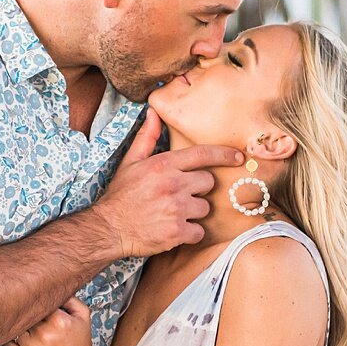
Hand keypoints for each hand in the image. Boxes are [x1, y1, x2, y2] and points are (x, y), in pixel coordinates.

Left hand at [3, 296, 103, 345]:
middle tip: (29, 315)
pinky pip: (8, 345)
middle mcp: (44, 335)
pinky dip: (10, 340)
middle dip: (28, 315)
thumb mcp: (83, 316)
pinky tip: (19, 339)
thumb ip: (70, 298)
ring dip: (20, 328)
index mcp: (59, 321)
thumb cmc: (80, 343)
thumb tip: (53, 286)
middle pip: (26, 315)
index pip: (38, 303)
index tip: (36, 302)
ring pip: (17, 329)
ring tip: (28, 329)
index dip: (36, 302)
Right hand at [88, 109, 242, 258]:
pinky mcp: (177, 231)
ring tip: (173, 213)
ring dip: (193, 212)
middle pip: (208, 182)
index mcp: (164, 165)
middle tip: (180, 195)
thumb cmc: (121, 194)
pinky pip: (199, 231)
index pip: (203, 154)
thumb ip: (147, 137)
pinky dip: (190, 233)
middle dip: (198, 189)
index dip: (224, 154)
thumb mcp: (131, 162)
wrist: (109, 228)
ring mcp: (177, 208)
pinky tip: (174, 230)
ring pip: (205, 208)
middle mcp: (173, 184)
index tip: (238, 157)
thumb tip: (153, 112)